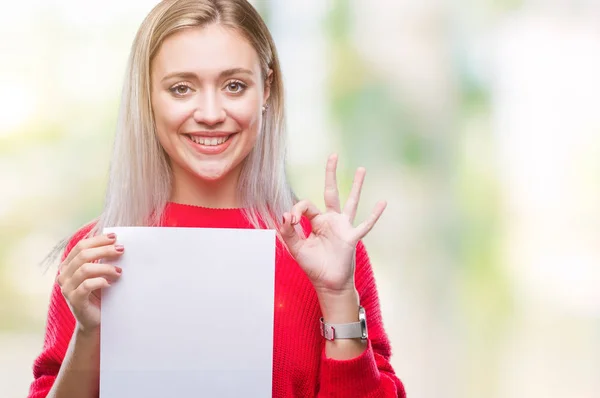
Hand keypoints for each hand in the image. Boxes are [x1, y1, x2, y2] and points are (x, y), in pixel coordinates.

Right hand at [56, 233, 123, 333]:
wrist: (95, 320)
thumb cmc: (99, 294)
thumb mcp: (99, 274)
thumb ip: (101, 260)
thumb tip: (116, 243)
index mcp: (68, 266)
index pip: (80, 246)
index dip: (98, 240)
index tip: (115, 237)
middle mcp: (64, 275)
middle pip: (83, 254)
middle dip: (104, 250)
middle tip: (121, 250)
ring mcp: (67, 288)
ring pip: (85, 269)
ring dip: (105, 267)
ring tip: (119, 271)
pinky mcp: (75, 300)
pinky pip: (86, 285)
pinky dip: (100, 281)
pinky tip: (111, 283)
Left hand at [279, 154, 385, 295]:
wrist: (328, 284)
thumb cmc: (314, 266)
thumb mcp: (296, 249)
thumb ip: (288, 232)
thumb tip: (284, 214)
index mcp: (316, 222)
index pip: (306, 206)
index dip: (296, 210)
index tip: (290, 221)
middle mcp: (331, 221)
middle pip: (331, 192)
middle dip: (331, 174)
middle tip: (333, 155)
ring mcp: (343, 227)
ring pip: (351, 202)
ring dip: (356, 186)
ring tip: (361, 169)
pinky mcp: (352, 237)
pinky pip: (365, 225)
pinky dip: (374, 215)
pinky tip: (382, 202)